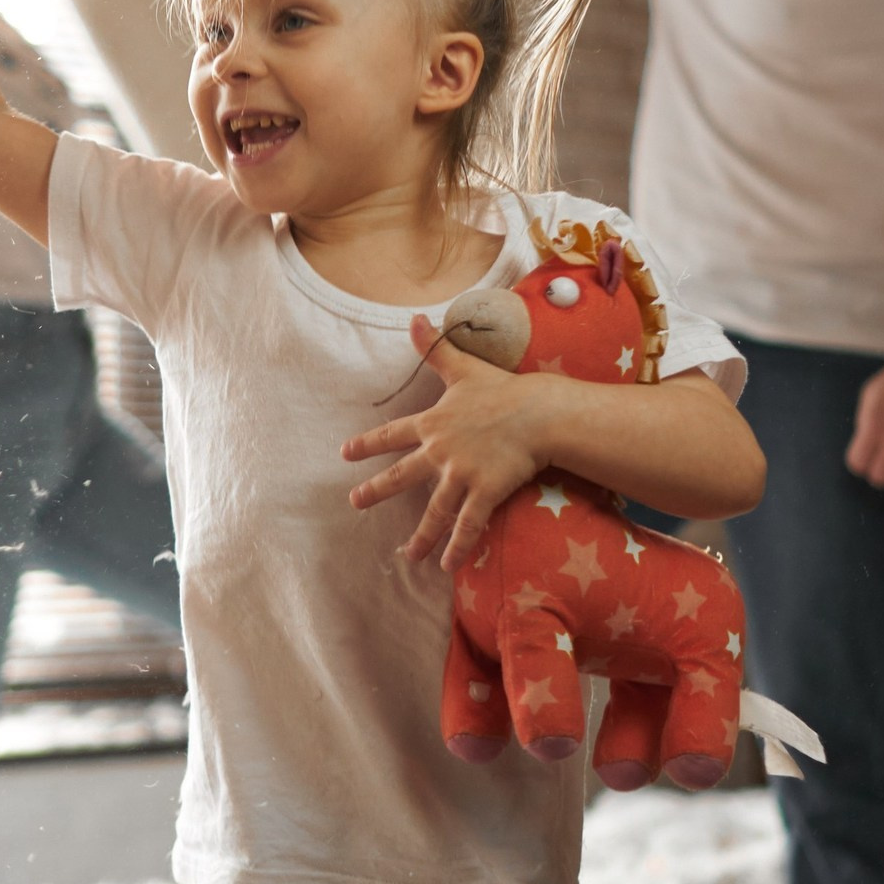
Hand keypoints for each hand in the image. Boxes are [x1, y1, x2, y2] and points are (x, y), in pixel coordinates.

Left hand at [342, 314, 558, 570]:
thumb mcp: (463, 366)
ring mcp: (460, 475)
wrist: (538, 412)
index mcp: (432, 424)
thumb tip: (413, 318)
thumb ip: (433, 348)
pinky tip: (448, 566)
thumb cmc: (503, 389)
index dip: (367, 444)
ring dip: (420, 536)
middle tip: (354, 503)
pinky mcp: (484, 492)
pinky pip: (467, 525)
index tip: (345, 453)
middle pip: (400, 477)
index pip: (391, 434)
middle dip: (375, 491)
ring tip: (408, 556)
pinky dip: (457, 546)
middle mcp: (439, 452)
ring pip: (433, 511)